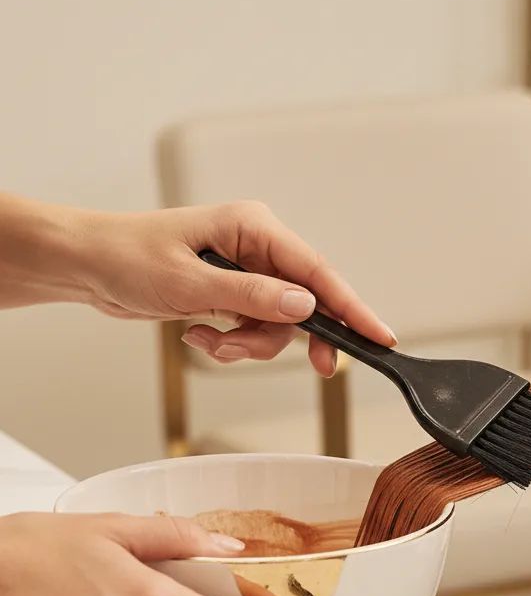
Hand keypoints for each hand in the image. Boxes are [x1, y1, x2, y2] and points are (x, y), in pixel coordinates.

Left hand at [83, 200, 395, 375]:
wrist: (86, 265)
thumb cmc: (127, 257)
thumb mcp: (190, 283)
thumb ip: (251, 296)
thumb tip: (304, 307)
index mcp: (253, 227)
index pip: (316, 270)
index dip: (350, 306)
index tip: (377, 335)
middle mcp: (255, 247)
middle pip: (302, 303)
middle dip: (289, 337)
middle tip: (318, 368)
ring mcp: (243, 273)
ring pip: (276, 325)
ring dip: (247, 346)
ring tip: (210, 342)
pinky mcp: (230, 294)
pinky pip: (251, 330)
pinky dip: (230, 344)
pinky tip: (198, 334)